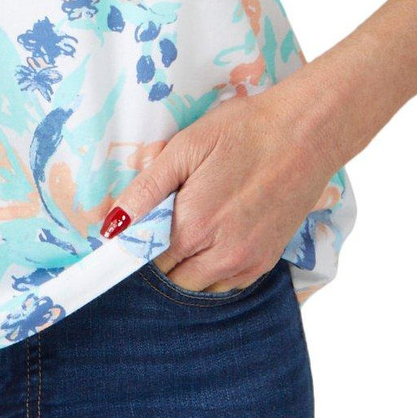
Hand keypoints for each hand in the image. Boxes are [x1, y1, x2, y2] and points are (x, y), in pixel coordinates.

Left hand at [101, 75, 344, 292]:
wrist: (305, 134)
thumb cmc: (244, 130)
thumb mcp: (187, 146)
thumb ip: (147, 189)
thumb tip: (111, 224)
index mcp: (193, 225)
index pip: (147, 257)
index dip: (140, 240)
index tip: (142, 222)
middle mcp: (220, 255)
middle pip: (170, 277)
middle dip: (161, 254)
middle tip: (168, 218)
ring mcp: (246, 263)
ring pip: (198, 286)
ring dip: (187, 267)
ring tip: (192, 226)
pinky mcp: (266, 262)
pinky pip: (227, 285)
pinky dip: (213, 271)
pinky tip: (215, 237)